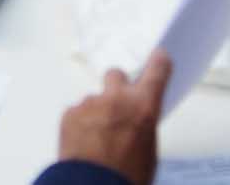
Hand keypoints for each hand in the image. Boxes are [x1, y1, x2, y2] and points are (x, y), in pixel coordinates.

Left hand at [56, 50, 169, 184]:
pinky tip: (85, 143)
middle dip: (117, 86)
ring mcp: (90, 103)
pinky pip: (78, 113)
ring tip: (98, 138)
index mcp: (143, 107)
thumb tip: (136, 120)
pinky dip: (81, 123)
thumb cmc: (127, 175)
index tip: (159, 55)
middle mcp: (116, 99)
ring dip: (97, 111)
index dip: (158, 63)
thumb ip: (142, 125)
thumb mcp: (148, 151)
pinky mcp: (70, 113)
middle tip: (117, 105)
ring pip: (95, 98)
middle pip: (116, 74)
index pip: (156, 73)